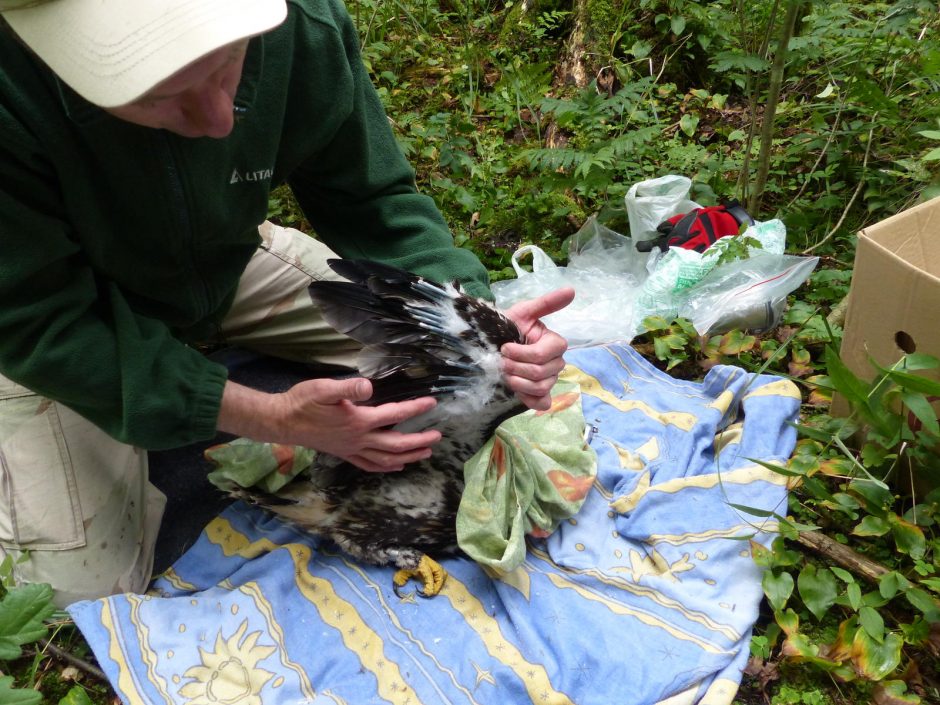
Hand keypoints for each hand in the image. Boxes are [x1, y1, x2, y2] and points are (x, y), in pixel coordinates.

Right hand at [218, 378, 440, 471]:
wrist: (282, 421)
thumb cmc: (302, 401)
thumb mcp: (324, 388)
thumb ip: (347, 388)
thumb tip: (369, 386)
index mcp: (358, 422)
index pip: (394, 415)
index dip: (415, 409)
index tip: (432, 403)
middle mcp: (359, 439)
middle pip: (396, 444)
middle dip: (419, 441)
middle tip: (438, 436)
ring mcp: (351, 449)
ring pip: (386, 458)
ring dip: (408, 457)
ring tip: (426, 454)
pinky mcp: (344, 453)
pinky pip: (369, 464)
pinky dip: (385, 467)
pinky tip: (395, 466)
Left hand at [501, 287, 574, 409]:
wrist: (490, 345)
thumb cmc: (507, 327)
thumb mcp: (523, 312)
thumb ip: (546, 303)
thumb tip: (572, 289)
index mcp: (554, 343)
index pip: (546, 354)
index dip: (523, 353)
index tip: (505, 347)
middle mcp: (555, 363)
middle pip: (541, 373)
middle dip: (516, 367)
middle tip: (501, 361)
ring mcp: (549, 380)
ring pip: (541, 387)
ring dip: (517, 381)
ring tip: (504, 373)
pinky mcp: (539, 395)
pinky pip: (542, 403)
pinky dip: (528, 398)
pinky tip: (516, 391)